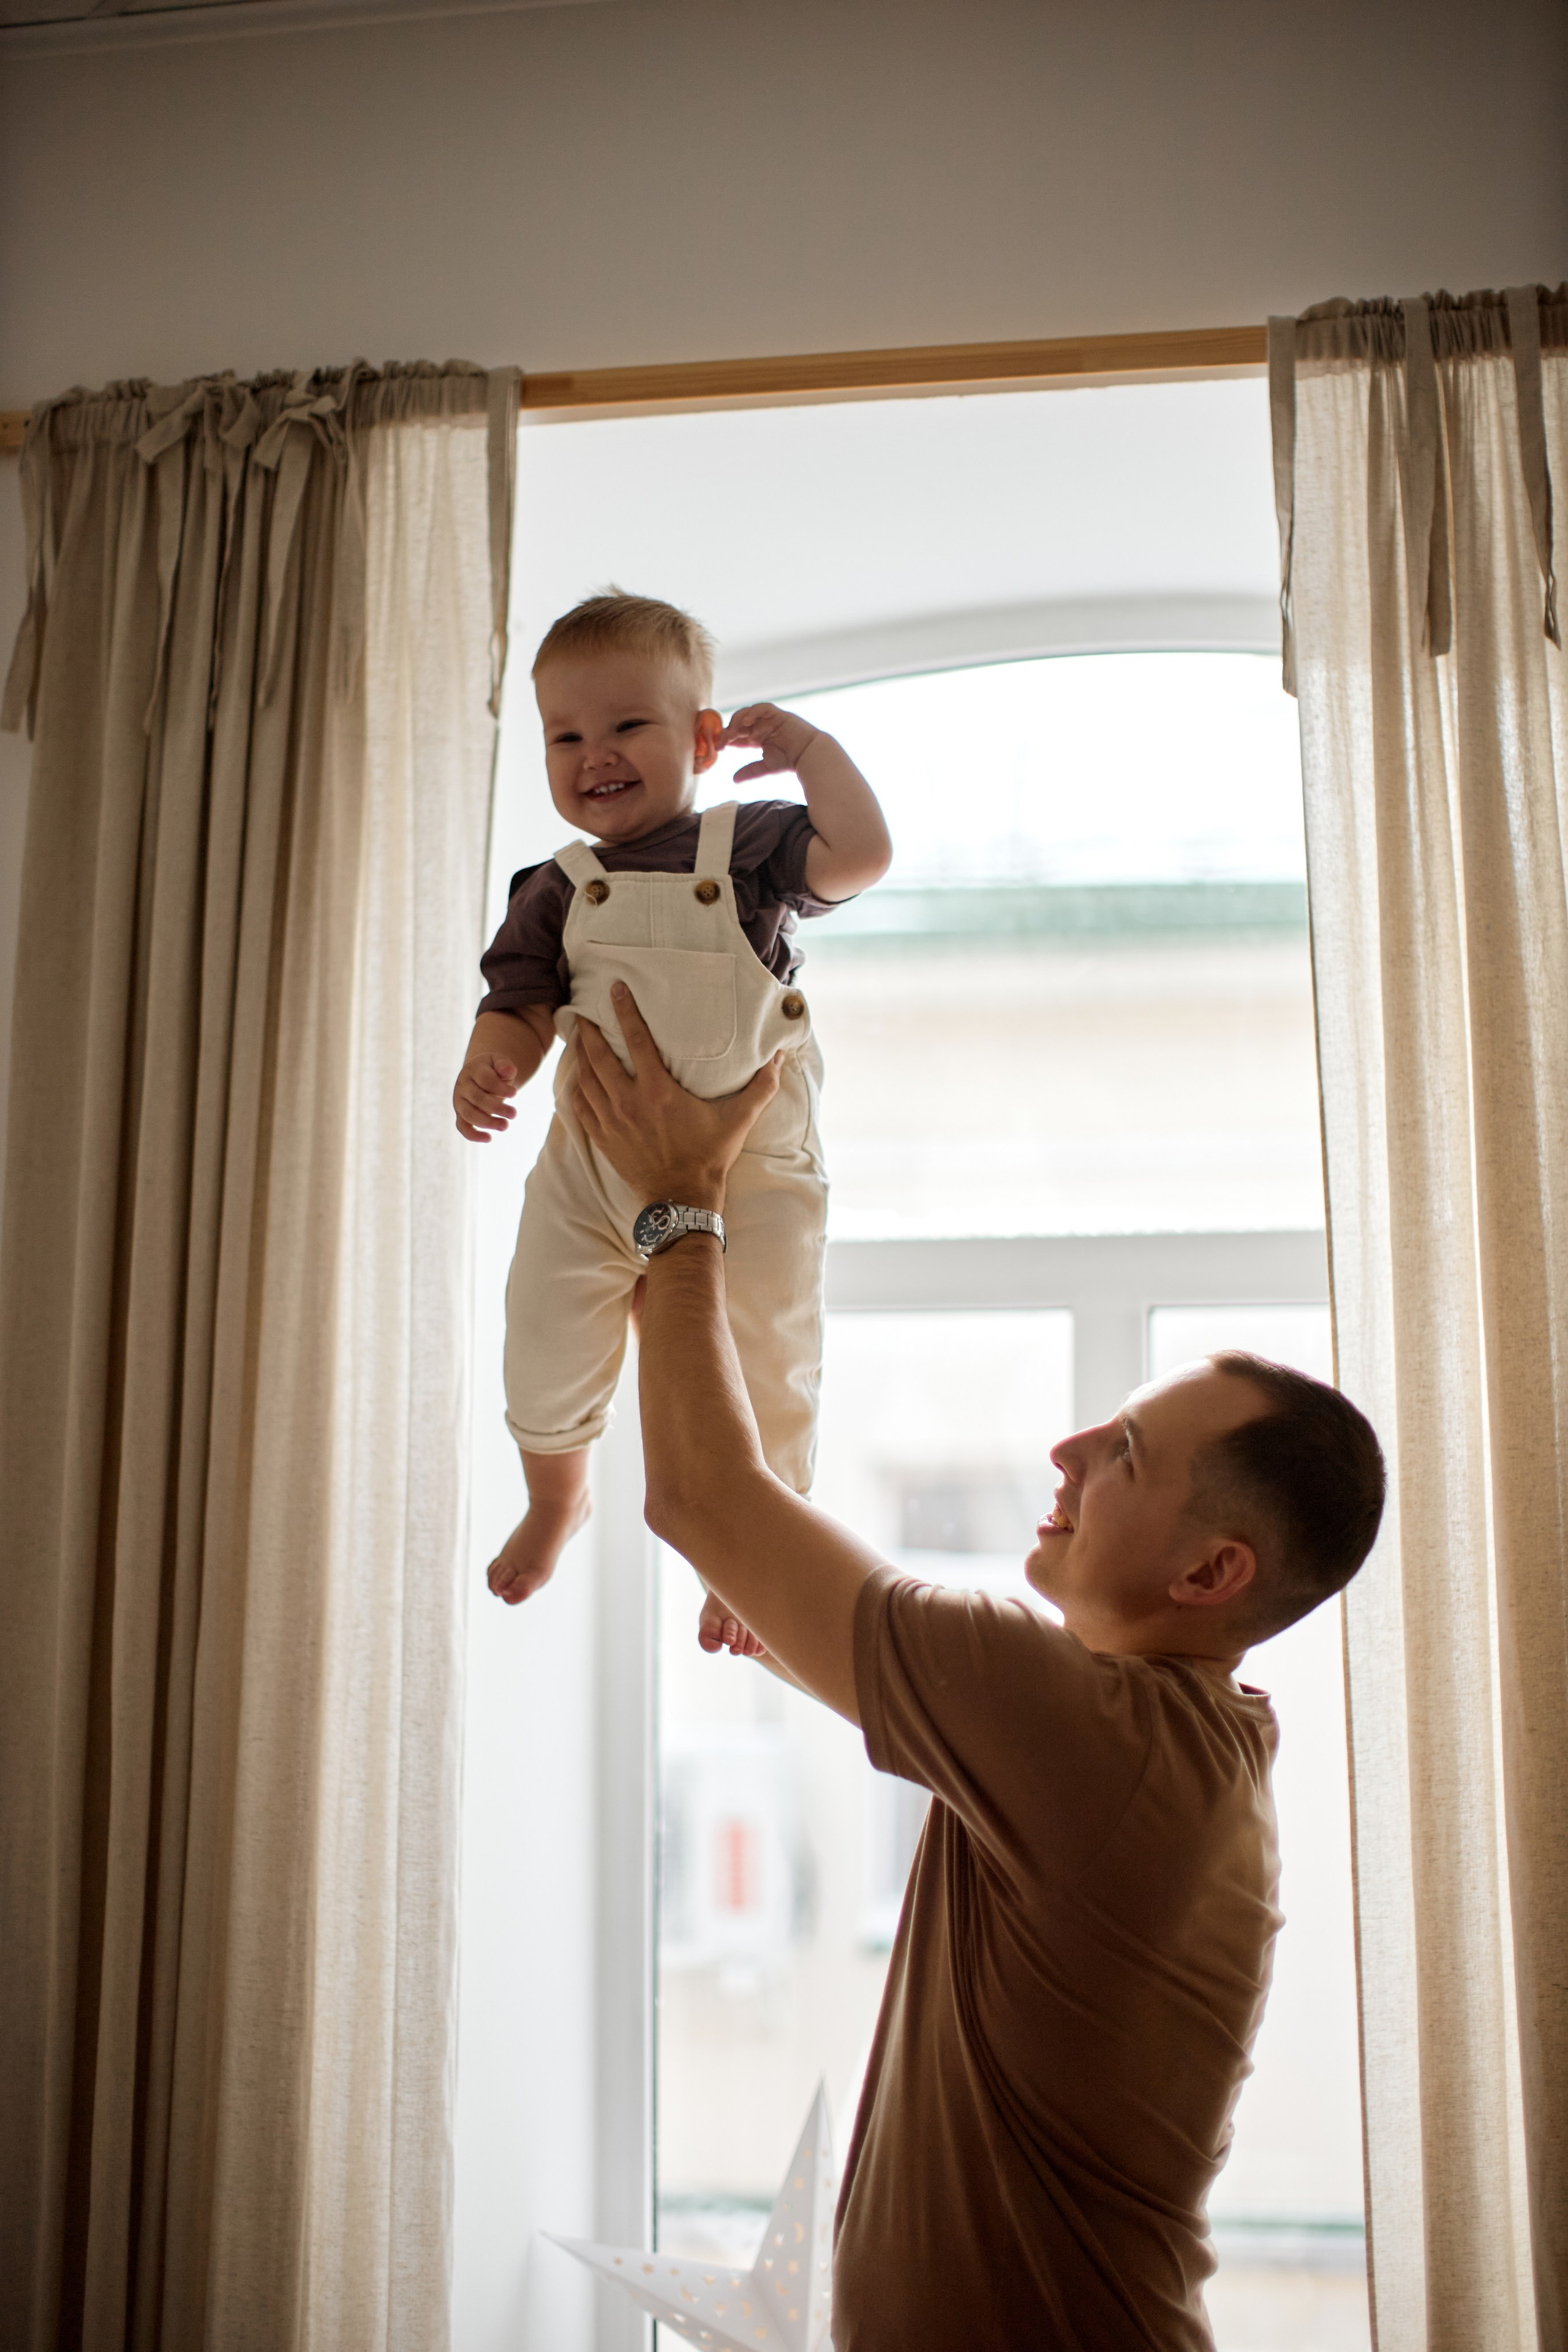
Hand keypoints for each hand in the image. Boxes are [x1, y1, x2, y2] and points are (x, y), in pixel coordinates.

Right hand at [453, 1051, 519, 1141]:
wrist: (479, 1074)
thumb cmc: (493, 1070)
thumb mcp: (499, 1062)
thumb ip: (504, 1065)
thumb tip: (509, 1070)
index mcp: (473, 1070)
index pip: (485, 1080)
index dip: (500, 1088)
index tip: (515, 1093)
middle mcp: (463, 1085)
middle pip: (477, 1098)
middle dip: (497, 1108)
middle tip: (514, 1114)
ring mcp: (459, 1100)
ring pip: (469, 1114)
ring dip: (488, 1122)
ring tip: (505, 1126)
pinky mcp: (460, 1114)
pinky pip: (462, 1126)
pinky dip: (473, 1135)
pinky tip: (489, 1138)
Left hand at [573, 982, 782, 1204]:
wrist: (683, 1197)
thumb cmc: (710, 1156)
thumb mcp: (738, 1119)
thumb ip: (761, 1086)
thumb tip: (780, 1057)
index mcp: (658, 1091)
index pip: (635, 1040)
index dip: (624, 1011)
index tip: (615, 989)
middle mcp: (628, 1103)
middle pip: (598, 1056)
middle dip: (588, 1031)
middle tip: (583, 1013)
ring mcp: (611, 1122)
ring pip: (585, 1080)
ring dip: (579, 1056)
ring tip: (577, 1039)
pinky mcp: (602, 1139)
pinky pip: (580, 1107)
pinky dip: (576, 1089)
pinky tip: (576, 1078)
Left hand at [717, 702, 819, 783]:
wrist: (809, 756)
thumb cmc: (790, 761)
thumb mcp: (765, 767)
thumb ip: (750, 771)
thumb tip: (733, 780)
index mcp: (759, 736)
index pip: (739, 734)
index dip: (728, 738)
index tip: (719, 748)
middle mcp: (763, 726)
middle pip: (740, 723)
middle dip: (730, 731)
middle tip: (722, 743)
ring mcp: (770, 719)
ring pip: (748, 714)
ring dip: (738, 722)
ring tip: (733, 734)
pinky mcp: (779, 714)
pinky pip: (763, 708)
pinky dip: (753, 713)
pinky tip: (746, 723)